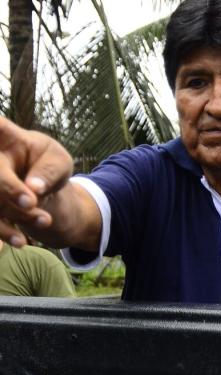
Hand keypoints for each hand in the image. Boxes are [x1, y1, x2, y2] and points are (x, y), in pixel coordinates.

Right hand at [0, 117, 72, 245]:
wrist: (43, 192)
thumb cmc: (50, 168)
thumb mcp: (60, 163)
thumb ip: (50, 171)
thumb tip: (33, 187)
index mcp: (4, 133)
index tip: (24, 183)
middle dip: (8, 188)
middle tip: (31, 202)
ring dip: (14, 213)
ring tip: (45, 220)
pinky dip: (3, 231)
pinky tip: (21, 241)